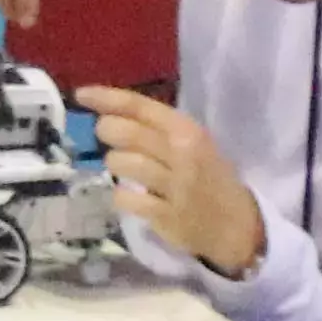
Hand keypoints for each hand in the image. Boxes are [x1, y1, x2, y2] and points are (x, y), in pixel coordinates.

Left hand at [83, 86, 263, 276]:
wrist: (240, 226)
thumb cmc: (208, 177)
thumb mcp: (193, 143)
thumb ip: (156, 127)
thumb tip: (108, 111)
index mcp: (188, 131)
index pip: (140, 106)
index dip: (106, 98)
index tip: (81, 94)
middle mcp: (182, 155)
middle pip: (124, 132)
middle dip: (106, 131)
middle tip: (108, 137)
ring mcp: (175, 187)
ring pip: (120, 163)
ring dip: (113, 164)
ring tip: (124, 168)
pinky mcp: (167, 217)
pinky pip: (124, 198)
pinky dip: (120, 196)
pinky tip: (129, 196)